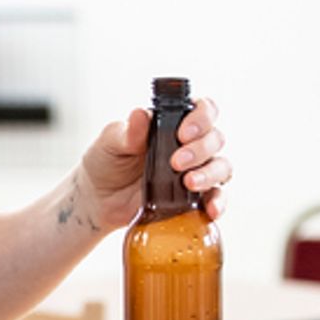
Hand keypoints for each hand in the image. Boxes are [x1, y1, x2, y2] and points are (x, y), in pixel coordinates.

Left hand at [79, 94, 231, 231]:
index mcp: (172, 124)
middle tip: (176, 162)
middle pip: (215, 138)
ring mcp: (194, 171)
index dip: (202, 118)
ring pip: (221, 167)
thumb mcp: (110, 143)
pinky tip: (210, 210)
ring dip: (210, 174)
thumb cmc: (105, 163)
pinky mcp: (194, 198)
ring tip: (188, 183)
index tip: (183, 133)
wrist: (98, 200)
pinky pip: (217, 198)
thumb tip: (139, 114)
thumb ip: (127, 132)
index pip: (203, 109)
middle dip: (200, 149)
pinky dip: (219, 203)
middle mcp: (189, 145)